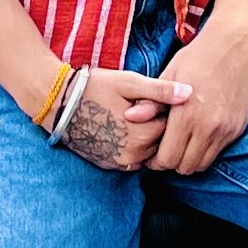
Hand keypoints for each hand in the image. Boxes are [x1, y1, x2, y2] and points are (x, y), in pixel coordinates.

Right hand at [62, 67, 189, 172]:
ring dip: (144, 137)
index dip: (163, 110)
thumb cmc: (95, 87)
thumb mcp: (129, 82)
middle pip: (159, 141)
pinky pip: (131, 159)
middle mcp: (133, 155)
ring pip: (146, 151)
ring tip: (129, 116)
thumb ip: (160, 91)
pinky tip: (120, 128)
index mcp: (142, 135)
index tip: (151, 98)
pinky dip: (131, 147)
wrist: (58, 103)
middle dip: (155, 125)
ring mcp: (120, 162)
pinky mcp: (108, 164)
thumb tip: (190, 93)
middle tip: (138, 106)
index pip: (170, 127)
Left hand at [154, 17, 247, 175]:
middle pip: (184, 168)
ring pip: (202, 165)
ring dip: (190, 158)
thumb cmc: (196, 58)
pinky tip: (198, 133)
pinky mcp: (238, 128)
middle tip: (165, 149)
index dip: (156, 160)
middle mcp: (208, 127)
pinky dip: (206, 149)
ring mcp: (226, 130)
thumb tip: (130, 117)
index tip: (152, 152)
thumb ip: (151, 102)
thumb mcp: (168, 75)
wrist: (233, 45)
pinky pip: (218, 152)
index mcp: (187, 114)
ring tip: (182, 143)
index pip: (167, 159)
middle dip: (172, 162)